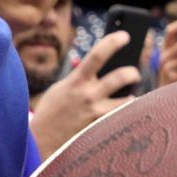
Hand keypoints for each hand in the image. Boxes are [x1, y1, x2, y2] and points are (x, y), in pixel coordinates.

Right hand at [30, 32, 139, 153]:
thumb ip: (78, 77)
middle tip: (135, 73)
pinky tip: (126, 114)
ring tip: (132, 95)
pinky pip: (119, 119)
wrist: (41, 140)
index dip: (113, 42)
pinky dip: (124, 115)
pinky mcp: (99, 128)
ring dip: (132, 97)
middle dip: (132, 72)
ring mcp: (95, 113)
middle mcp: (88, 95)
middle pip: (119, 77)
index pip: (97, 55)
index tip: (125, 36)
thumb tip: (94, 65)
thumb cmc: (51, 111)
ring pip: (126, 101)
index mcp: (76, 81)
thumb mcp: (61, 88)